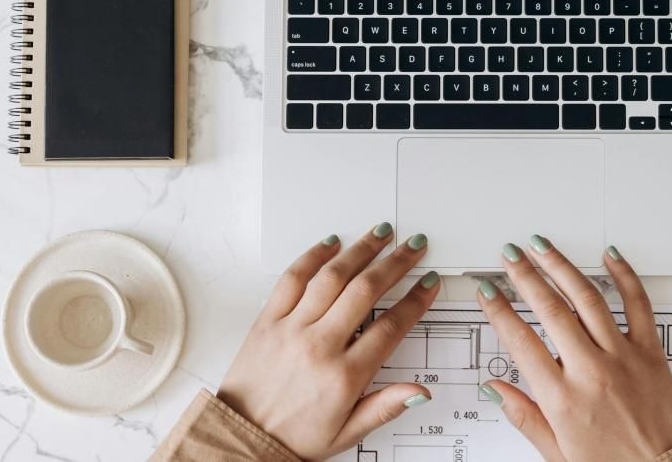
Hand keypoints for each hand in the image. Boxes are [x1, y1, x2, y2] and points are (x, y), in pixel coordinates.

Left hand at [216, 223, 440, 458]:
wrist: (243, 437)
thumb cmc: (293, 437)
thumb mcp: (347, 433)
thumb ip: (385, 407)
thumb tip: (420, 392)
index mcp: (344, 376)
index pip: (390, 327)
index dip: (414, 300)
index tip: (428, 283)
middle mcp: (319, 346)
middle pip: (366, 291)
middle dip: (396, 263)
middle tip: (412, 247)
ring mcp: (291, 329)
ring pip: (332, 277)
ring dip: (360, 250)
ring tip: (380, 234)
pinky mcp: (267, 321)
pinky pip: (292, 279)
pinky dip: (312, 256)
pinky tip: (330, 243)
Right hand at [476, 237, 671, 460]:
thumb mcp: (557, 452)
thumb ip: (524, 416)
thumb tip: (495, 388)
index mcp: (562, 398)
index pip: (520, 341)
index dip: (499, 310)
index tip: (488, 292)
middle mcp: (591, 371)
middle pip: (549, 310)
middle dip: (524, 276)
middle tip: (510, 256)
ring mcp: (623, 357)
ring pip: (587, 298)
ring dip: (561, 267)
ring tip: (543, 247)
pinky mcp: (651, 352)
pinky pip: (638, 304)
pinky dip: (624, 276)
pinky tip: (610, 257)